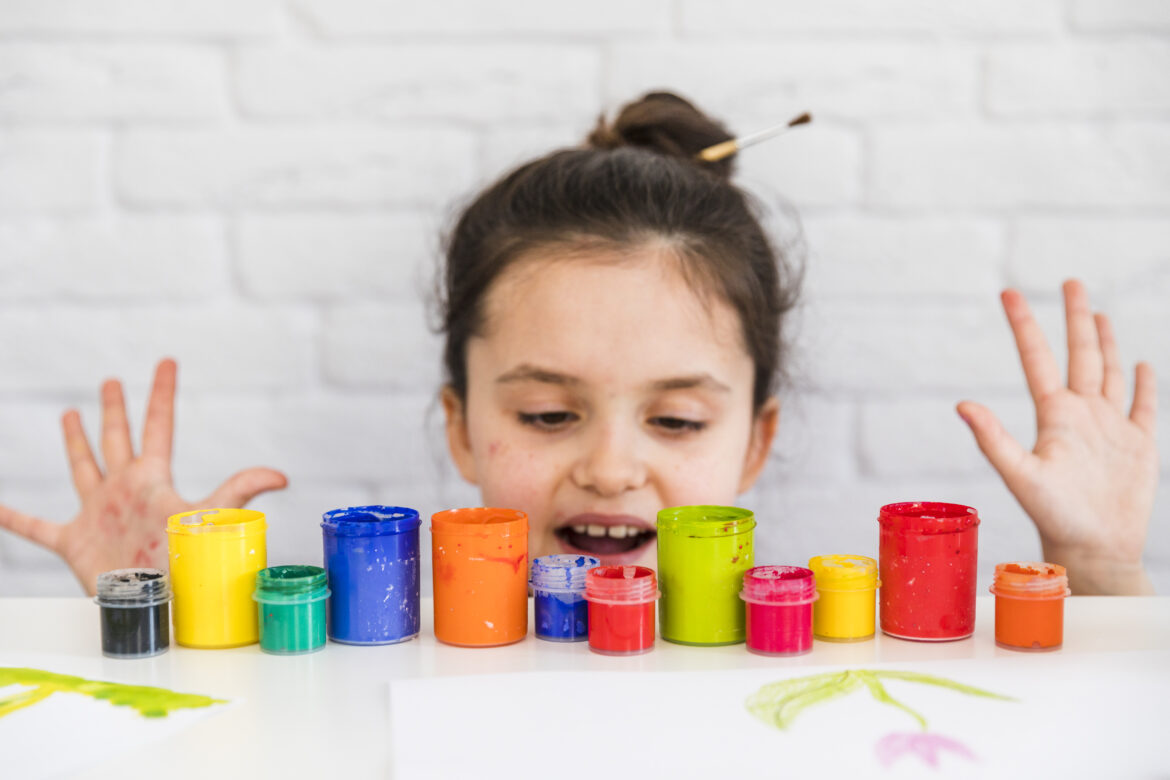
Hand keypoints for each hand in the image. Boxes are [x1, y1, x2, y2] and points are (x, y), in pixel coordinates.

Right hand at [0, 359, 286, 595]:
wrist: (153, 603)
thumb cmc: (182, 561)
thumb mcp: (208, 517)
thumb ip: (240, 492)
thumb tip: (283, 477)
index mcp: (153, 478)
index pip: (159, 425)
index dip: (161, 393)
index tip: (168, 362)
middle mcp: (124, 489)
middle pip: (117, 439)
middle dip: (114, 410)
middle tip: (111, 381)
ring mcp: (98, 513)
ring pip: (83, 468)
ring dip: (76, 443)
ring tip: (71, 415)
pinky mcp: (74, 543)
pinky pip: (37, 529)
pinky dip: (15, 518)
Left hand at [957, 280, 1157, 594]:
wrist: (1094, 550)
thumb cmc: (1054, 517)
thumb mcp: (1021, 475)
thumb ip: (993, 439)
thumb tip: (961, 404)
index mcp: (1053, 415)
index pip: (1037, 358)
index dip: (1025, 325)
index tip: (1009, 292)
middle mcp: (1080, 415)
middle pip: (1079, 354)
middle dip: (1075, 318)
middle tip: (1071, 280)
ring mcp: (1110, 428)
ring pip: (1108, 373)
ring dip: (1104, 343)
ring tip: (1097, 314)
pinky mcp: (1138, 446)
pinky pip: (1143, 407)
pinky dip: (1144, 384)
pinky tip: (1141, 364)